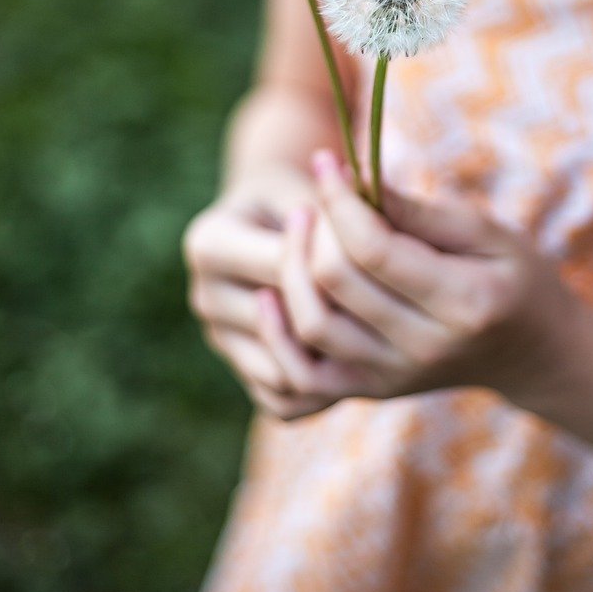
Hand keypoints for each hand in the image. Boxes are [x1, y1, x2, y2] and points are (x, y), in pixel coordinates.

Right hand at [182, 164, 357, 412]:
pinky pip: (286, 402)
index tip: (378, 248)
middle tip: (388, 299)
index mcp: (209, 242)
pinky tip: (354, 358)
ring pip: (284, 370)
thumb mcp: (309, 188)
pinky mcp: (240, 372)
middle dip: (339, 312)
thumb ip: (332, 209)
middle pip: (283, 322)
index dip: (338, 260)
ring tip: (372, 328)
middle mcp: (205, 295)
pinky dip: (322, 390)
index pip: (280, 266)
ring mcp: (220, 339)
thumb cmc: (299, 197)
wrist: (272, 225)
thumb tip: (368, 222)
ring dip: (334, 356)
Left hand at [257, 149, 592, 421]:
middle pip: (336, 284)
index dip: (340, 200)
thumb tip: (355, 179)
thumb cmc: (515, 275)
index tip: (327, 161)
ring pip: (313, 326)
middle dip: (315, 227)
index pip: (375, 250)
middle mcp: (426, 348)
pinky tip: (273, 294)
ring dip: (291, 270)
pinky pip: (305, 375)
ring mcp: (397, 378)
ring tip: (300, 227)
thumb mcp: (486, 230)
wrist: (533, 353)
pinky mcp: (374, 391)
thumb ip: (419, 211)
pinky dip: (280, 334)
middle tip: (318, 193)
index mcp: (465, 301)